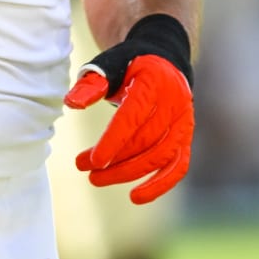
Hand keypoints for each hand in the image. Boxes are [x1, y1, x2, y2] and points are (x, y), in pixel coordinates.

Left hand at [63, 14, 193, 204]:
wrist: (162, 61)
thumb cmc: (130, 65)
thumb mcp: (109, 64)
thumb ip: (92, 83)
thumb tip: (72, 103)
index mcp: (155, 82)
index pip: (133, 116)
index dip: (113, 141)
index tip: (92, 160)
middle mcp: (175, 102)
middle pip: (146, 139)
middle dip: (114, 159)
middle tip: (83, 168)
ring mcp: (184, 121)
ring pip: (160, 155)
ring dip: (128, 173)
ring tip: (96, 179)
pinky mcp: (186, 137)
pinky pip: (178, 166)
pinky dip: (160, 184)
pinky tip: (136, 196)